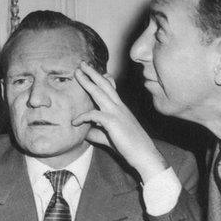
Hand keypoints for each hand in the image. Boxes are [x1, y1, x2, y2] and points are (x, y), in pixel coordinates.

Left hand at [73, 61, 167, 181]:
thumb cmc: (129, 147)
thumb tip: (83, 131)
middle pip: (104, 85)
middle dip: (93, 73)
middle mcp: (119, 107)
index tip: (93, 71)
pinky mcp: (113, 122)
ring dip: (87, 81)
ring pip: (100, 92)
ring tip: (77, 73)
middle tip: (81, 63)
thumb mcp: (110, 136)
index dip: (102, 78)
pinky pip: (94, 114)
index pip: (111, 89)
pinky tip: (74, 122)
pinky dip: (83, 116)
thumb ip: (96, 131)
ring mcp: (117, 113)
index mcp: (120, 108)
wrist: (145, 156)